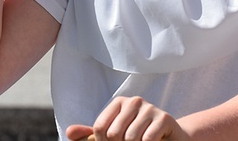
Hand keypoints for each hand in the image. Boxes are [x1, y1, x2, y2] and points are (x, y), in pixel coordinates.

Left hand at [66, 96, 186, 140]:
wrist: (168, 138)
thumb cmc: (137, 136)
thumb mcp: (113, 135)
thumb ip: (90, 135)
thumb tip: (69, 132)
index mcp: (119, 102)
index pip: (99, 128)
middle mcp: (134, 100)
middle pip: (114, 134)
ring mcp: (150, 107)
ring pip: (131, 138)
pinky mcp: (164, 117)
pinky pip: (147, 139)